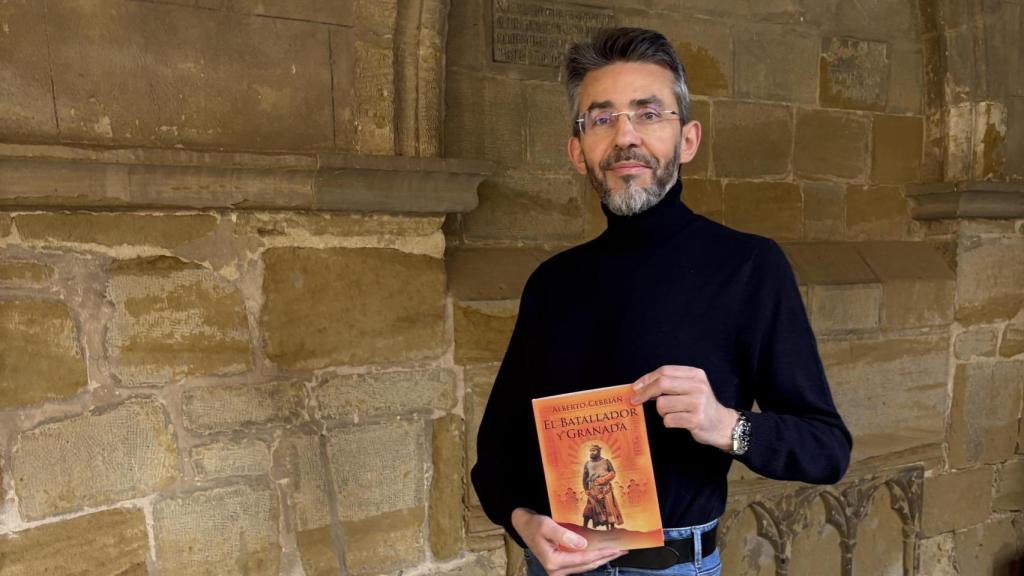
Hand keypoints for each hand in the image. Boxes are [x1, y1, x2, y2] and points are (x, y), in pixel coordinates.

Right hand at [510, 508, 624, 575]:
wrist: (523, 526)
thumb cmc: (533, 525)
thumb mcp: (546, 526)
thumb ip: (563, 535)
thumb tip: (583, 544)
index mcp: (553, 562)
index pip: (582, 559)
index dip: (600, 554)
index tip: (614, 549)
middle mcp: (556, 570)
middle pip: (587, 566)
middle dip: (605, 558)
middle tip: (622, 551)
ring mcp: (559, 570)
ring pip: (586, 566)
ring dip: (601, 559)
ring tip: (616, 551)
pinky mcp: (561, 565)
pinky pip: (581, 563)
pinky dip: (592, 557)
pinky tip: (602, 551)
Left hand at [630, 365, 737, 450]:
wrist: (723, 425)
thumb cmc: (701, 406)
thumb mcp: (691, 388)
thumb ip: (671, 384)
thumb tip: (641, 387)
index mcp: (695, 374)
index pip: (665, 371)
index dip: (647, 379)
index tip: (635, 387)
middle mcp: (698, 386)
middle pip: (662, 384)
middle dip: (644, 392)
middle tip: (635, 400)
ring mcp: (698, 403)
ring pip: (662, 404)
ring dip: (661, 411)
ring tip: (671, 413)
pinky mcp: (696, 419)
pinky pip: (668, 419)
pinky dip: (668, 422)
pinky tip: (678, 421)